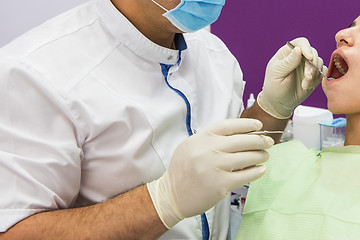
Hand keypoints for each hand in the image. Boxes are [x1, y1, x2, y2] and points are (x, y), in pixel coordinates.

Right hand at [147, 118, 272, 227]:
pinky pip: (245, 175)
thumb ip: (209, 139)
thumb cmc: (182, 171)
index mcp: (200, 139)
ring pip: (246, 157)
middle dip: (259, 140)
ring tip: (265, 155)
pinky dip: (256, 172)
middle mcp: (207, 150)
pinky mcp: (220, 185)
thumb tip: (237, 135)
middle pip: (241, 140)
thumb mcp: (190, 147)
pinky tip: (260, 169)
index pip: (227, 125)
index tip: (258, 125)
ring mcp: (214, 167)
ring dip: (260, 155)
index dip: (246, 124)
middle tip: (268, 141)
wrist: (171, 196)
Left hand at [257, 37, 327, 118]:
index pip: (300, 43)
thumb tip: (298, 49)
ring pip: (319, 62)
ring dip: (314, 74)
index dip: (307, 48)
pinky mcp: (314, 75)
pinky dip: (319, 78)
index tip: (309, 58)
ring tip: (304, 85)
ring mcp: (307, 66)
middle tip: (307, 77)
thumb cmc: (274, 87)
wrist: (279, 103)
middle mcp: (298, 57)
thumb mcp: (277, 74)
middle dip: (312, 65)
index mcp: (287, 53)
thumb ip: (288, 62)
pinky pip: (323, 72)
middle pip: (313, 52)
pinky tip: (308, 86)